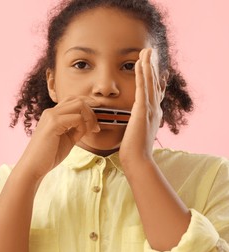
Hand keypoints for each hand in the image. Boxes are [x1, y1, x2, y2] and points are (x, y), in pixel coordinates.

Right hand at [17, 96, 99, 179]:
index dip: (88, 108)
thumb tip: (89, 123)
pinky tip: (80, 137)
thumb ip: (76, 129)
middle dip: (92, 111)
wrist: (34, 167)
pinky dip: (83, 127)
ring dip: (90, 117)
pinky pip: (77, 118)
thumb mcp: (67, 139)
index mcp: (52, 114)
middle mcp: (51, 111)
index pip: (73, 101)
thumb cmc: (49, 155)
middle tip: (96, 127)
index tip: (95, 123)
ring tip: (91, 131)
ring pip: (79, 104)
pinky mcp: (53, 123)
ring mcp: (51, 116)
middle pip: (78, 99)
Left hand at [119, 48, 163, 165]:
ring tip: (146, 51)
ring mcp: (149, 108)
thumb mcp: (137, 134)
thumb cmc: (134, 150)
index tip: (159, 70)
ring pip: (149, 82)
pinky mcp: (142, 109)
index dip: (157, 80)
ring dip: (148, 65)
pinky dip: (142, 74)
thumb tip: (134, 125)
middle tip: (151, 52)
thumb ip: (137, 126)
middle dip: (152, 66)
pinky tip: (140, 63)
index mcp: (152, 114)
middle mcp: (154, 109)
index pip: (155, 93)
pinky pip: (142, 87)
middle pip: (154, 83)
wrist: (137, 159)